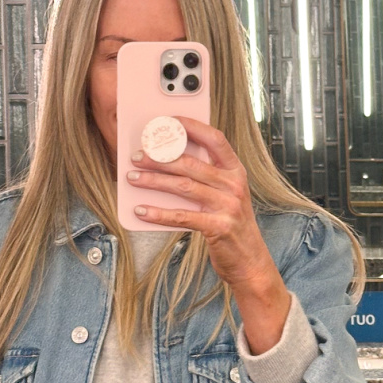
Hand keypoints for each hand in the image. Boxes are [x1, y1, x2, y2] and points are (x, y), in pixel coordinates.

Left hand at [126, 117, 290, 352]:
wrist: (250, 261)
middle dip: (159, 157)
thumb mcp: (225, 195)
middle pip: (190, 163)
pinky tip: (141, 210)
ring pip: (183, 186)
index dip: (191, 127)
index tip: (168, 120)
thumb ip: (205, 176)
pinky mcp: (219, 227)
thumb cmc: (231, 224)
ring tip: (132, 178)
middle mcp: (234, 185)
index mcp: (235, 171)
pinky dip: (158, 213)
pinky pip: (182, 216)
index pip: (215, 139)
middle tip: (136, 156)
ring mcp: (228, 205)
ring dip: (153, 181)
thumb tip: (166, 160)